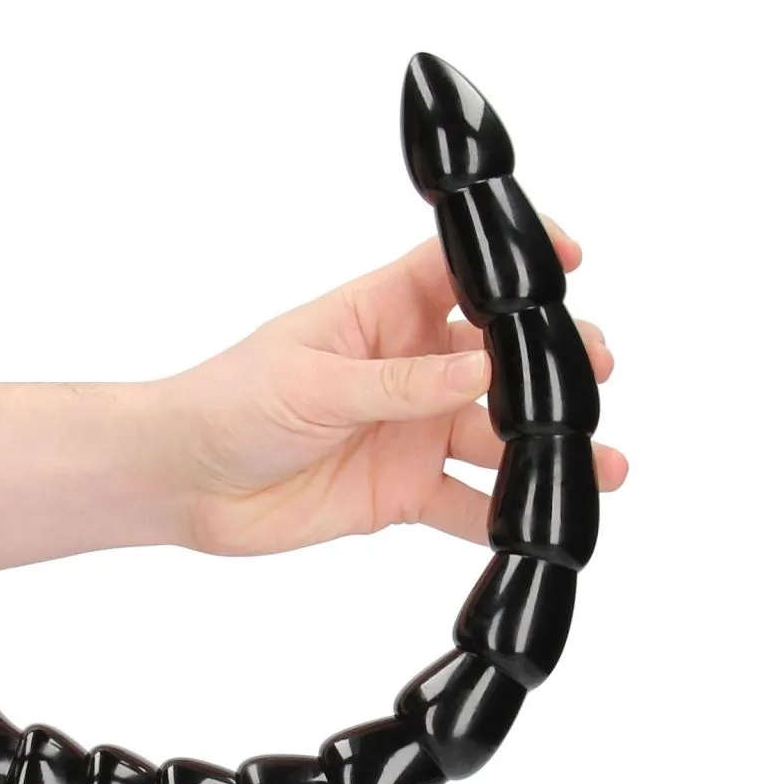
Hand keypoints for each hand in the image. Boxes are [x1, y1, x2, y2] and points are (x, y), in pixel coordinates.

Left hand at [163, 227, 626, 555]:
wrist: (185, 481)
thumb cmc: (229, 402)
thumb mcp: (312, 381)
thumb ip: (398, 384)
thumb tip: (482, 369)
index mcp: (380, 313)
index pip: (457, 271)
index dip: (513, 262)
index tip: (568, 259)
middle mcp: (406, 369)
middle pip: (495, 358)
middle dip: (548, 365)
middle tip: (591, 373)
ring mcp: (407, 432)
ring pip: (493, 437)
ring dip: (544, 450)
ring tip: (597, 466)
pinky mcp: (400, 491)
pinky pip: (462, 503)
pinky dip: (499, 515)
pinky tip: (539, 524)